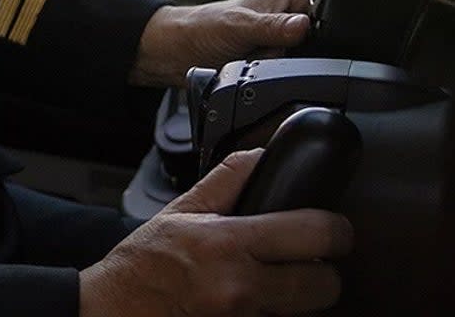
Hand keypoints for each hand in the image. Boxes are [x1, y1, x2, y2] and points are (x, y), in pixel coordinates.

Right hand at [80, 149, 352, 316]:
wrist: (118, 312)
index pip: (311, 234)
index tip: (335, 227)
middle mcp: (243, 287)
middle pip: (324, 285)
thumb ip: (225, 180)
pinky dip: (277, 314)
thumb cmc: (145, 263)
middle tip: (313, 261)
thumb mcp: (181, 211)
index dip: (334, 229)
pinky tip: (257, 302)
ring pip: (306, 312)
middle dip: (325, 271)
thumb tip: (261, 154)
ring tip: (279, 283)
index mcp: (228, 242)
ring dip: (300, 298)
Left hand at [129, 0, 311, 88]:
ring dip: (289, 66)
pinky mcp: (282, 63)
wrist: (180, 53)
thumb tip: (301, 25)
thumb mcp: (240, 25)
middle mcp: (294, 16)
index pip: (330, 4)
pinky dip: (282, 78)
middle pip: (326, 40)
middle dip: (303, 52)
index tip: (300, 37)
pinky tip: (260, 70)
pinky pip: (296, 76)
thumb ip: (271, 26)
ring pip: (313, 62)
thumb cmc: (203, 26)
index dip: (327, 24)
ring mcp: (289, 42)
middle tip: (269, 49)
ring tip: (259, 57)